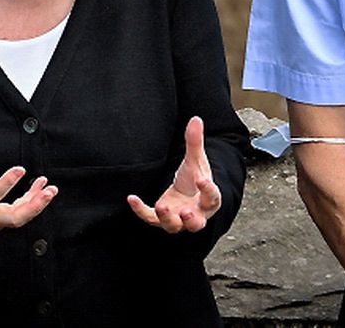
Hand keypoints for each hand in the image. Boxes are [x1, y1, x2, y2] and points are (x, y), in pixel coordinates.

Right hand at [0, 124, 55, 247]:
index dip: (6, 183)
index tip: (20, 169)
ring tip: (49, 189)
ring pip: (19, 219)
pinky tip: (38, 193)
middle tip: (47, 189)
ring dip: (36, 205)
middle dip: (34, 205)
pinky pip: (16, 217)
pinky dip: (29, 206)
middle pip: (14, 218)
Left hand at [127, 116, 221, 232]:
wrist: (186, 192)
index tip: (201, 179)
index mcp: (208, 200)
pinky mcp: (161, 218)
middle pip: (197, 224)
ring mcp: (178, 219)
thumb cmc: (195, 178)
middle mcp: (195, 213)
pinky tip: (132, 198)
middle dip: (192, 220)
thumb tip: (195, 119)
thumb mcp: (195, 160)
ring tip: (161, 206)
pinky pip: (151, 218)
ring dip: (168, 218)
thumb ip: (195, 142)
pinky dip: (141, 211)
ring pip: (174, 226)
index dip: (208, 190)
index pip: (212, 198)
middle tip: (186, 212)